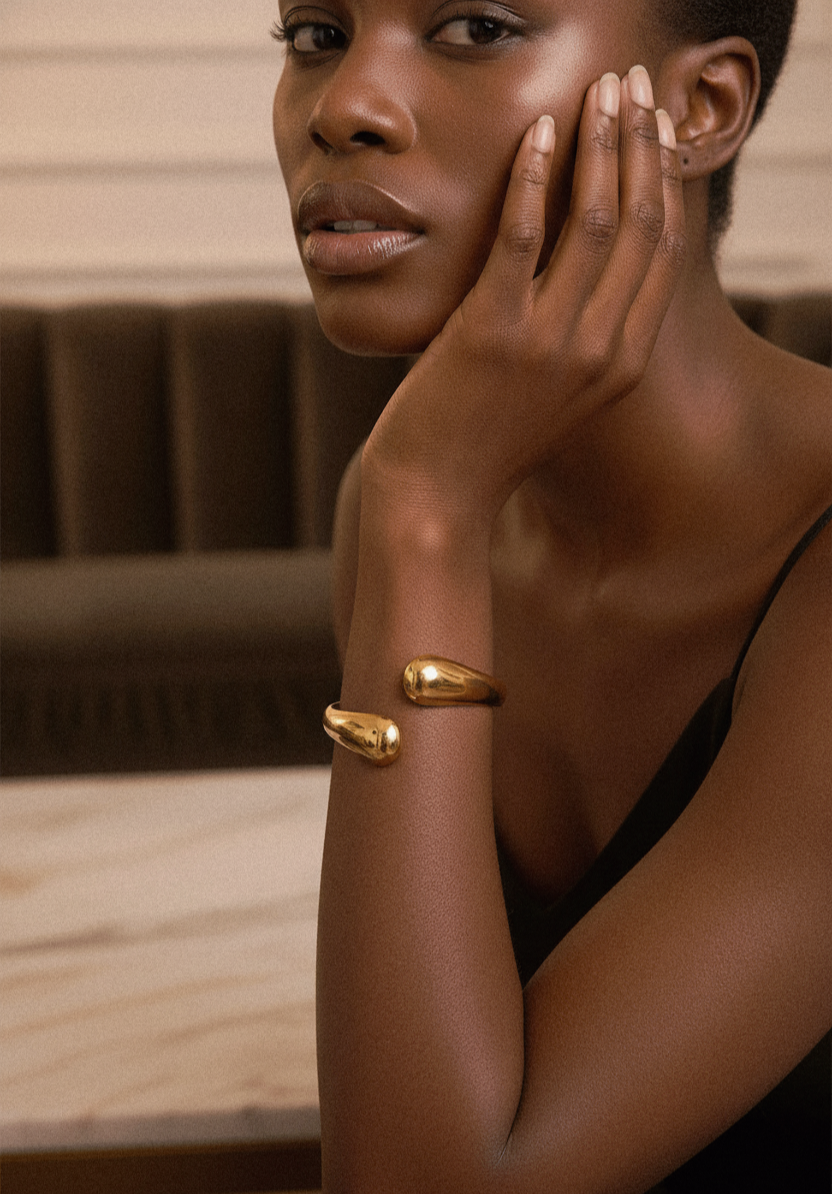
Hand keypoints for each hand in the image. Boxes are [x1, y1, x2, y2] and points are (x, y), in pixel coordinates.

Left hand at [365, 66, 685, 525]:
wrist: (435, 495)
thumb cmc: (486, 439)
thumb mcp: (556, 390)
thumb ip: (584, 333)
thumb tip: (583, 262)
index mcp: (623, 361)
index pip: (664, 250)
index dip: (664, 179)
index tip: (655, 130)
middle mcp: (600, 349)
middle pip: (642, 224)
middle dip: (641, 144)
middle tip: (632, 89)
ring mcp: (550, 342)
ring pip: (595, 220)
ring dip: (599, 145)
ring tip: (595, 95)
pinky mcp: (493, 332)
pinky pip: (524, 236)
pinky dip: (533, 177)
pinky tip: (535, 135)